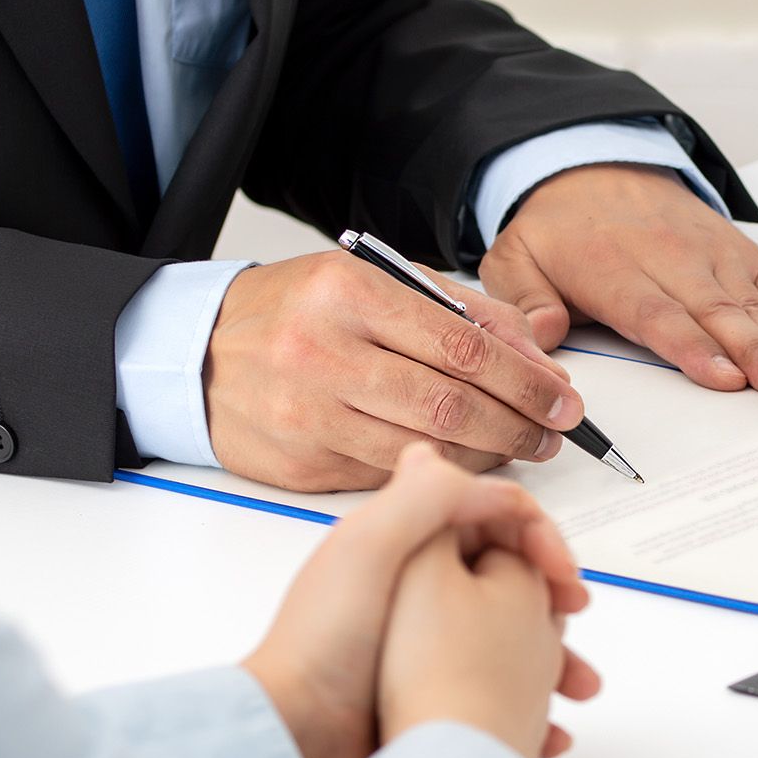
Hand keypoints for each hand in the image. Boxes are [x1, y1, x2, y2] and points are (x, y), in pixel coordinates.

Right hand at [204, 252, 586, 492]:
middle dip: (518, 425)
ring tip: (515, 448)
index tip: (564, 400)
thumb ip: (463, 311)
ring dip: (485, 456)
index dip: (527, 381)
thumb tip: (540, 352)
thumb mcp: (375, 282)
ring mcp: (308, 414)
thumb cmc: (296, 312)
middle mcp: (323, 352)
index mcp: (349, 293)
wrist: (193, 354)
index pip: (464, 346)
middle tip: (552, 433)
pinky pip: (388, 476)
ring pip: (424, 449)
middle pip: (451, 404)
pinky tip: (459, 461)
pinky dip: (434, 473)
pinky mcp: (301, 464)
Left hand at [242, 445, 591, 757]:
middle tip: (574, 623)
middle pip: (507, 574)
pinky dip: (528, 706)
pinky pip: (496, 692)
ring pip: (510, 637)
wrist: (293, 738)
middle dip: (552, 599)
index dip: (537, 538)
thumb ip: (426, 497)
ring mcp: (422, 643)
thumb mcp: (371, 547)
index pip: (491, 517)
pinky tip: (546, 729)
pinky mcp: (427, 692)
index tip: (564, 578)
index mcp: (402, 541)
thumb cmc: (323, 643)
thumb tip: (483, 477)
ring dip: (553, 658)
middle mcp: (416, 586)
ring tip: (576, 688)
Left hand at [479, 164, 757, 395]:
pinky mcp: (735, 250)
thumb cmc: (556, 230)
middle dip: (755, 351)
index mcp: (613, 269)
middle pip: (717, 311)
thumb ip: (525, 302)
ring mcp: (709, 253)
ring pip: (753, 300)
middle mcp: (669, 258)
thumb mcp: (515, 258)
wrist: (588, 165)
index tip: (725, 377)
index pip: (658, 314)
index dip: (694, 347)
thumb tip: (541, 336)